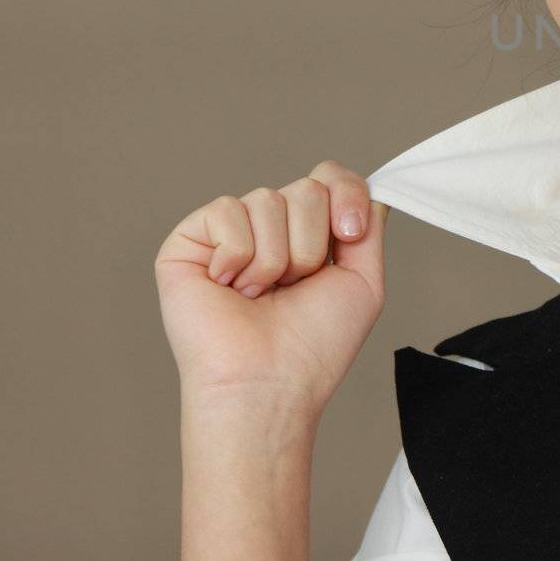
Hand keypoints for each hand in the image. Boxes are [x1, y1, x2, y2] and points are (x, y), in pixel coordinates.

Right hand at [154, 159, 388, 421]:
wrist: (268, 383)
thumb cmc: (313, 346)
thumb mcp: (363, 280)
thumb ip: (370, 227)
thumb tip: (370, 190)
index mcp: (308, 235)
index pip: (330, 177)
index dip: (345, 195)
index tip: (348, 235)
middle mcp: (269, 229)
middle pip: (306, 187)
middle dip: (311, 243)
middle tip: (294, 286)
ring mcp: (229, 234)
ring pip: (268, 198)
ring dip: (276, 258)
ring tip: (260, 294)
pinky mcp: (189, 241)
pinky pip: (227, 211)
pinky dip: (238, 255)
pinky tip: (229, 287)